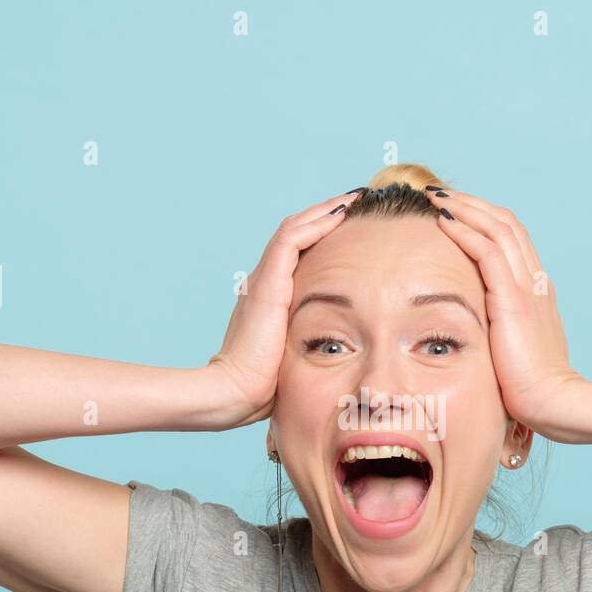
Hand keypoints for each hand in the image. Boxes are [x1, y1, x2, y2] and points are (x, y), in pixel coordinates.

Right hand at [207, 188, 364, 426]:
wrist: (235, 393)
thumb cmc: (263, 386)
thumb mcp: (292, 357)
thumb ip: (308, 345)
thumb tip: (339, 354)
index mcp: (269, 297)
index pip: (296, 252)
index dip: (322, 234)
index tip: (351, 226)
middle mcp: (263, 282)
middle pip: (296, 233)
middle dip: (326, 214)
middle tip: (356, 201)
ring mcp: (262, 280)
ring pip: (295, 228)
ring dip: (325, 211)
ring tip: (353, 198)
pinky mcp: (267, 284)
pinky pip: (291, 239)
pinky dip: (316, 223)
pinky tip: (340, 214)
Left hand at [431, 188, 582, 436]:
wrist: (555, 404)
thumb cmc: (531, 390)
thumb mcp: (513, 352)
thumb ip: (498, 335)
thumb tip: (473, 337)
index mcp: (536, 292)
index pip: (511, 240)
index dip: (483, 220)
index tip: (454, 212)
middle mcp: (534, 281)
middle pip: (505, 224)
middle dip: (471, 204)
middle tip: (439, 194)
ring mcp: (527, 287)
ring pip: (497, 228)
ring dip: (464, 207)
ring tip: (435, 197)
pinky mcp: (514, 299)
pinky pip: (488, 251)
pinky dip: (466, 230)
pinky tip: (443, 221)